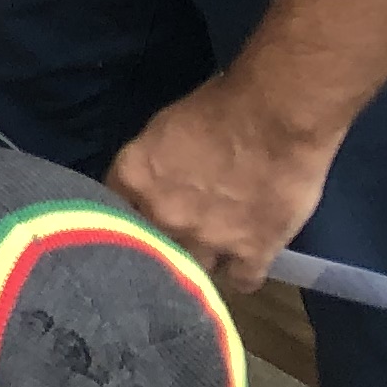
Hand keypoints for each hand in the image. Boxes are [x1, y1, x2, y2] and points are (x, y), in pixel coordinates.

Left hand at [108, 72, 336, 291]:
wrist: (276, 115)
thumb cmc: (219, 105)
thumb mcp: (163, 128)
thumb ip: (150, 167)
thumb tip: (151, 185)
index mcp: (135, 179)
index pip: (110, 212)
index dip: (128, 217)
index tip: (139, 218)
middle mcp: (162, 216)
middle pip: (150, 248)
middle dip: (161, 245)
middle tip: (177, 237)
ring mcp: (206, 240)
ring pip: (192, 271)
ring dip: (199, 262)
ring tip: (211, 249)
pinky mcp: (251, 253)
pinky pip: (240, 281)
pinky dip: (242, 273)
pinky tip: (244, 261)